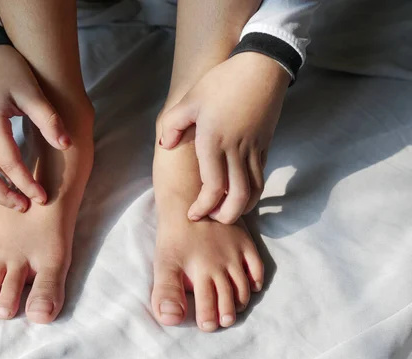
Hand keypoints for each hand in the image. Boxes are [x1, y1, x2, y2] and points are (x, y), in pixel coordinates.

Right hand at [0, 45, 71, 210]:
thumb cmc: (9, 69)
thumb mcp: (32, 91)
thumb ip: (49, 119)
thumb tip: (66, 145)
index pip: (9, 163)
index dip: (27, 183)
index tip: (43, 197)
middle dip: (3, 196)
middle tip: (25, 207)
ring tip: (14, 199)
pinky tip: (1, 182)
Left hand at [158, 52, 290, 223]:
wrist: (262, 68)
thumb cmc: (222, 82)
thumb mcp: (189, 100)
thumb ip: (172, 125)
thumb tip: (165, 146)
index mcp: (213, 142)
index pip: (212, 188)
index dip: (203, 207)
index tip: (194, 214)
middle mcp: (236, 151)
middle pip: (237, 197)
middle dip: (226, 216)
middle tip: (213, 218)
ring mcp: (254, 150)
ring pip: (254, 191)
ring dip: (241, 207)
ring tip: (228, 210)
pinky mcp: (265, 146)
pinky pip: (260, 177)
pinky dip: (252, 192)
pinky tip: (241, 192)